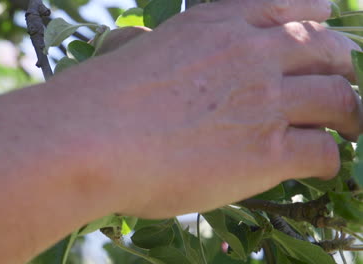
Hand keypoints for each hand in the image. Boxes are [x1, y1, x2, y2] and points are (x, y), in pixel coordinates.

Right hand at [58, 0, 362, 218]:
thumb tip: (126, 42)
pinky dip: (329, 160)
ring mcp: (265, 102)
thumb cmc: (100, 98)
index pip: (293, 5)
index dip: (316, 20)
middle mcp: (252, 54)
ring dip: (348, 115)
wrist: (93, 139)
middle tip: (338, 90)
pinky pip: (324, 152)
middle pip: (328, 51)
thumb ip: (145, 43)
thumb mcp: (129, 51)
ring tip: (347, 129)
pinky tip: (319, 165)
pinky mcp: (268, 153)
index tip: (322, 35)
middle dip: (340, 69)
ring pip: (339, 100)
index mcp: (220, 23)